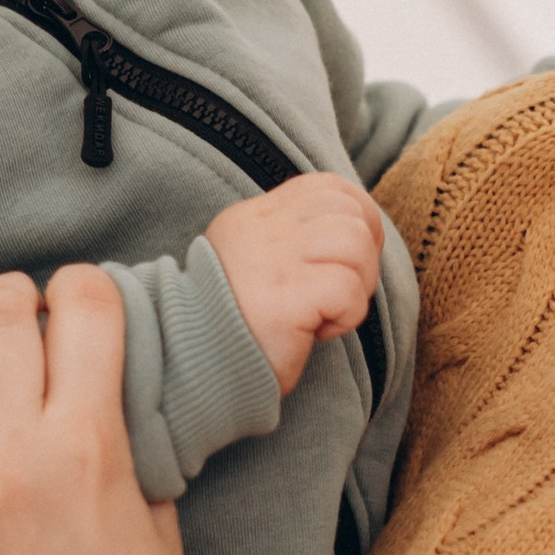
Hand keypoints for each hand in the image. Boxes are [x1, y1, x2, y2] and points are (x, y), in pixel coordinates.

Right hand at [206, 174, 384, 394]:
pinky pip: (347, 288)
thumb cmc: (234, 328)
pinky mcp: (285, 296)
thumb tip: (355, 233)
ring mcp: (273, 259)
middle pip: (348, 209)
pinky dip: (348, 314)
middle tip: (341, 293)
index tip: (352, 260)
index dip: (359, 217)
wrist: (188, 367)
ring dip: (360, 283)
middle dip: (366, 253)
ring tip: (330, 312)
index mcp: (255, 218)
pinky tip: (319, 332)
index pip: (327, 187)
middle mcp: (263, 229)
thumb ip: (292, 242)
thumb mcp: (256, 267)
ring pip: (354, 240)